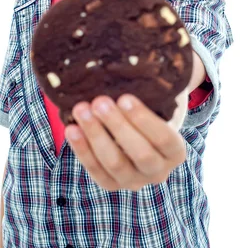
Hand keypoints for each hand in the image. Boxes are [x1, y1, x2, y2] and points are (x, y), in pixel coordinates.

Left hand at [64, 94, 186, 191]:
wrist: (138, 135)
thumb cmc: (149, 113)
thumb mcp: (158, 104)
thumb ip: (154, 91)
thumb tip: (140, 61)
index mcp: (176, 152)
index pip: (164, 139)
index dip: (144, 120)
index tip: (124, 97)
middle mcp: (159, 172)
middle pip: (140, 153)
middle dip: (117, 126)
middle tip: (99, 101)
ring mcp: (134, 181)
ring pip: (115, 163)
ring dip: (96, 135)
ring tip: (81, 110)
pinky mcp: (111, 185)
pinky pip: (95, 170)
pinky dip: (82, 149)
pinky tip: (71, 128)